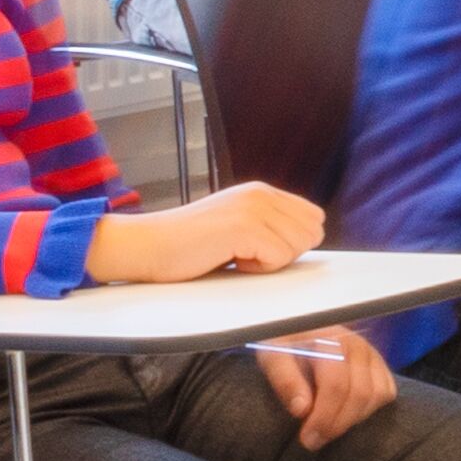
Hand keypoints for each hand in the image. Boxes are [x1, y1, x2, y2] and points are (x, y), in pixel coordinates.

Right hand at [93, 183, 322, 283]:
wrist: (147, 245)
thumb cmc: (186, 244)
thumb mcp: (235, 225)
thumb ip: (268, 225)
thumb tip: (307, 238)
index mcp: (260, 191)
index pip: (313, 217)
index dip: (293, 243)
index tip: (260, 249)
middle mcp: (260, 194)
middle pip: (312, 231)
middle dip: (287, 252)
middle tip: (247, 254)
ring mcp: (253, 208)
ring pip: (298, 246)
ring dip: (270, 261)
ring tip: (235, 255)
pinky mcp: (244, 227)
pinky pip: (279, 257)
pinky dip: (258, 269)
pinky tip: (230, 259)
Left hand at [247, 325, 398, 446]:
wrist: (300, 329)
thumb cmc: (285, 344)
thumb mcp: (272, 356)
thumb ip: (285, 379)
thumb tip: (302, 410)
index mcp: (330, 339)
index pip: (336, 385)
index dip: (324, 417)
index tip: (307, 438)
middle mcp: (357, 344)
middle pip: (359, 394)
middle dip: (338, 424)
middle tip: (315, 441)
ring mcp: (372, 353)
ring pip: (377, 396)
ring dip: (354, 419)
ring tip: (329, 427)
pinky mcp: (380, 363)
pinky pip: (387, 393)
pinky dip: (370, 409)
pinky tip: (347, 414)